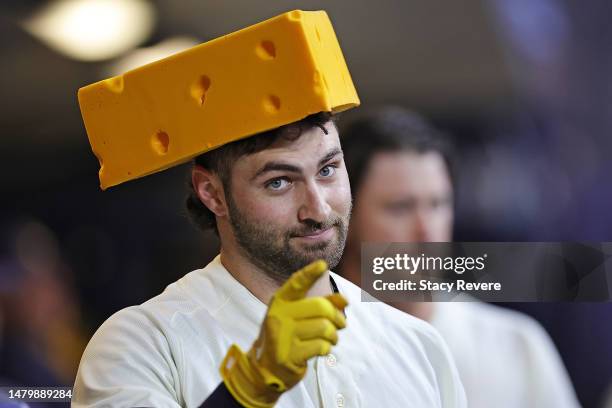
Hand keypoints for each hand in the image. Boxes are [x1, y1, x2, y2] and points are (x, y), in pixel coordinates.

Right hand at [220, 260, 347, 407]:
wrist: (265, 368)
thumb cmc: (286, 336)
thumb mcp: (297, 317)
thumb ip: (321, 305)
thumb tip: (345, 300)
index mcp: (281, 302)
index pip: (296, 283)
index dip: (310, 273)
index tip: (322, 264)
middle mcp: (279, 315)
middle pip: (321, 308)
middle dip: (337, 317)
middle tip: (341, 324)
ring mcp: (283, 335)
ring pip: (324, 328)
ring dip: (334, 335)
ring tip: (330, 339)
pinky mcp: (289, 355)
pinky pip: (321, 346)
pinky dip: (327, 348)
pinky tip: (321, 349)